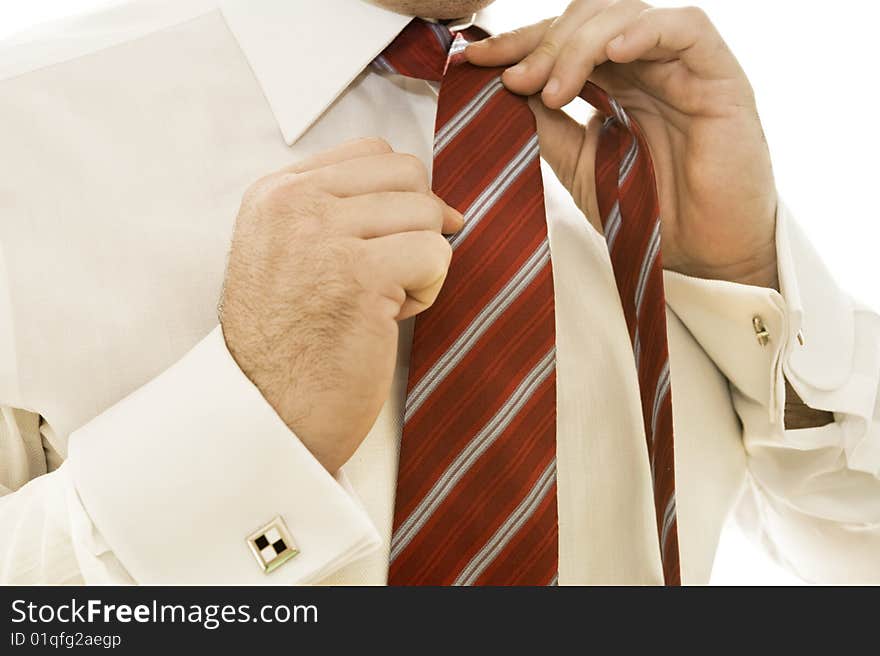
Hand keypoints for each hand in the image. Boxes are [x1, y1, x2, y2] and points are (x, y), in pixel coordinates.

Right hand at [220, 138, 462, 472]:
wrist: (265, 412)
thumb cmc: (288, 344)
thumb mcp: (293, 258)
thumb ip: (344, 215)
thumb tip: (445, 206)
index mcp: (275, 193)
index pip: (371, 154)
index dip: (398, 199)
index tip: (385, 245)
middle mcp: (293, 203)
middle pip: (408, 176)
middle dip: (414, 228)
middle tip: (386, 278)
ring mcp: (323, 234)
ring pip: (427, 213)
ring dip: (419, 264)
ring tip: (380, 303)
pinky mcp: (360, 274)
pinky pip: (435, 254)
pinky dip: (427, 292)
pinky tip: (387, 321)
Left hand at [467, 0, 778, 288]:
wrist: (702, 254)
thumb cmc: (648, 212)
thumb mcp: (578, 166)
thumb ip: (546, 126)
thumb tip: (506, 87)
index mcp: (614, 83)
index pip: (563, 41)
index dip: (520, 43)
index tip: (477, 61)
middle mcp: (645, 66)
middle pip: (589, 18)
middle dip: (544, 43)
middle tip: (515, 79)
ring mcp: (681, 68)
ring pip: (627, 15)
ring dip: (580, 44)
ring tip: (553, 88)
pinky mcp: (720, 77)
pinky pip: (686, 28)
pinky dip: (643, 32)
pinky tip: (612, 54)